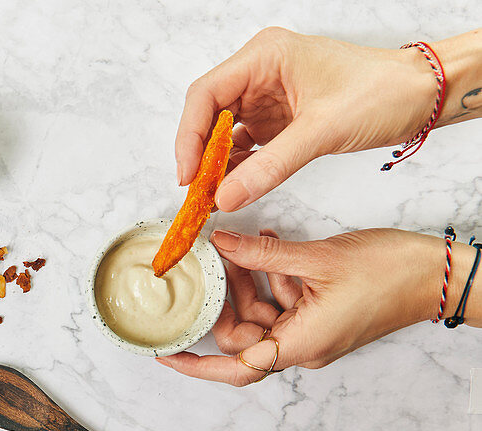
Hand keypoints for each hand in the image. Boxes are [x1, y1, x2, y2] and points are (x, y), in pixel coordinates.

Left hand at [157, 228, 448, 385]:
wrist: (440, 275)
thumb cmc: (392, 274)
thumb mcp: (317, 258)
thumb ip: (262, 254)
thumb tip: (220, 243)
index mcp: (300, 345)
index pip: (234, 367)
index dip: (195, 363)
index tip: (165, 353)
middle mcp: (302, 346)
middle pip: (242, 335)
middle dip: (224, 298)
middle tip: (209, 264)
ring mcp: (312, 332)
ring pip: (261, 314)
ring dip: (248, 280)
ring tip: (239, 245)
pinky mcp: (321, 317)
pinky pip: (283, 302)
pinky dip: (271, 276)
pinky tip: (265, 245)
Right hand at [176, 27, 435, 210]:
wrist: (419, 96)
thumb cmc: (381, 92)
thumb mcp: (321, 132)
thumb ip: (269, 167)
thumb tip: (225, 197)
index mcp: (265, 56)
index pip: (206, 95)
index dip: (190, 136)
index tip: (188, 173)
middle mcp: (260, 72)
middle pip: (208, 114)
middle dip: (200, 154)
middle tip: (196, 191)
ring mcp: (266, 95)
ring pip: (223, 132)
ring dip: (216, 164)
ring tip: (211, 196)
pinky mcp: (277, 118)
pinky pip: (244, 144)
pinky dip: (236, 167)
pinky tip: (232, 188)